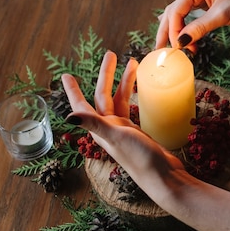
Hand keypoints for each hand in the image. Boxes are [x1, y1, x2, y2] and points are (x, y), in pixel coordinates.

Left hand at [61, 52, 185, 200]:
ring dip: (124, 82)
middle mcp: (108, 129)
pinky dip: (133, 95)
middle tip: (111, 54)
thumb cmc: (140, 159)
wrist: (163, 176)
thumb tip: (69, 116)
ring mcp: (123, 130)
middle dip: (106, 75)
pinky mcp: (137, 132)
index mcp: (100, 130)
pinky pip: (131, 107)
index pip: (82, 105)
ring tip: (133, 63)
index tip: (66, 75)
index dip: (73, 91)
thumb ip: (95, 125)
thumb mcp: (117, 138)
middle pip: (103, 96)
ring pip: (120, 100)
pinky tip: (139, 88)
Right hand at [156, 0, 229, 51]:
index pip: (176, 10)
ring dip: (179, 32)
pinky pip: (191, 16)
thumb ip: (200, 28)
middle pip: (173, 12)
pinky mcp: (208, 1)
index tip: (177, 49)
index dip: (174, 31)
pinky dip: (188, 29)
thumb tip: (181, 42)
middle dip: (168, 32)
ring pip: (181, 15)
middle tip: (160, 51)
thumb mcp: (223, 15)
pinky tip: (183, 39)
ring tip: (176, 50)